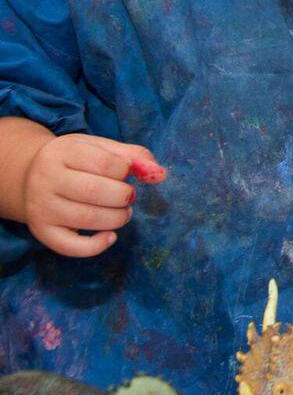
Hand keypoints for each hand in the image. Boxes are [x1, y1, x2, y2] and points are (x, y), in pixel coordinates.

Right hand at [22, 134, 166, 257]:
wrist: (29, 177)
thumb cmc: (74, 161)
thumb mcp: (99, 147)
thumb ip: (132, 156)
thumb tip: (160, 174)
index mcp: (62, 153)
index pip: (105, 163)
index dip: (126, 170)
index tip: (126, 173)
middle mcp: (46, 180)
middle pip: (95, 191)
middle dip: (123, 196)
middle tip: (128, 196)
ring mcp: (41, 208)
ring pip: (86, 218)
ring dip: (117, 218)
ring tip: (122, 212)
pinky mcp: (42, 232)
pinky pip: (70, 247)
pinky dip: (96, 246)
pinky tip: (110, 236)